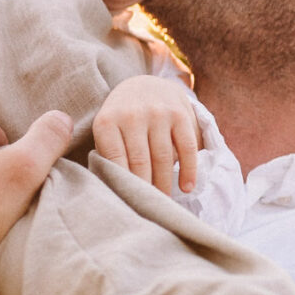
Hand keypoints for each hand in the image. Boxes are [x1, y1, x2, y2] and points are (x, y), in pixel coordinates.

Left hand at [93, 74, 199, 194]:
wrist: (144, 84)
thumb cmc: (121, 119)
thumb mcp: (107, 130)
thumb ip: (108, 155)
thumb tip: (113, 192)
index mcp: (107, 122)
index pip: (116, 161)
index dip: (124, 186)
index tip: (129, 205)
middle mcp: (132, 116)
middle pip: (140, 163)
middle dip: (145, 190)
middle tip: (148, 210)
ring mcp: (158, 113)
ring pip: (163, 158)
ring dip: (165, 184)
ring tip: (164, 204)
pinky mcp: (180, 113)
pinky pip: (187, 147)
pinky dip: (188, 170)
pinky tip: (186, 187)